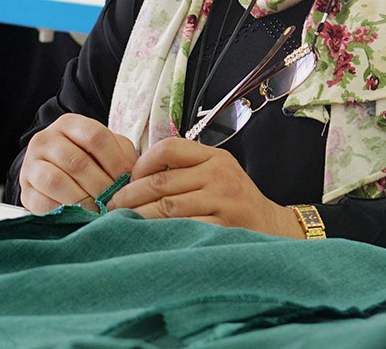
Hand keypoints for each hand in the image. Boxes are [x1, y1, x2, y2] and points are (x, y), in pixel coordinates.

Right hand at [17, 113, 137, 214]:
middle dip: (101, 186)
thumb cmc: (89, 160)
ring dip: (83, 200)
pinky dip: (66, 212)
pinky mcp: (25, 190)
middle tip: (116, 202)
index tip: (128, 181)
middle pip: (77, 162)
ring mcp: (31, 164)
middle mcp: (46, 139)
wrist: (54, 171)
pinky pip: (44, 203)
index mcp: (69, 124)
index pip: (95, 137)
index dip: (115, 161)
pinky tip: (81, 216)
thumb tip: (132, 177)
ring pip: (57, 181)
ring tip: (100, 211)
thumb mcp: (108, 150)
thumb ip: (121, 156)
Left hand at [108, 137, 303, 236]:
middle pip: (161, 181)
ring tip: (122, 221)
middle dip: (130, 195)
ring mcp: (223, 201)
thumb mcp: (216, 173)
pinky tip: (147, 235)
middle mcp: (220, 175)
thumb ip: (185, 169)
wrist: (273, 228)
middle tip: (111, 205)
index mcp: (214, 157)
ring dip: (139, 215)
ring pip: (166, 207)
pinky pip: (181, 228)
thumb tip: (133, 174)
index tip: (128, 178)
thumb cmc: (234, 200)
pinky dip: (159, 232)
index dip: (142, 163)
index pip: (168, 148)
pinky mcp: (224, 226)